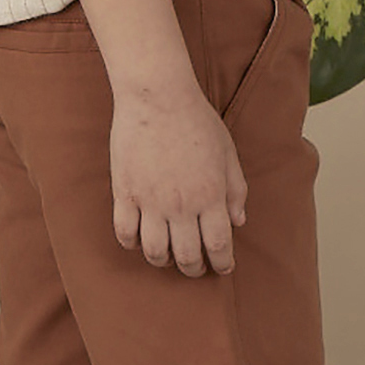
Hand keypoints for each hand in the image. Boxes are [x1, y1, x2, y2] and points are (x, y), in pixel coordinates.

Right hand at [110, 81, 248, 276]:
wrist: (158, 96)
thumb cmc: (197, 119)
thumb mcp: (227, 150)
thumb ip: (236, 188)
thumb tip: (239, 220)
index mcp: (210, 194)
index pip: (218, 244)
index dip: (222, 262)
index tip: (223, 268)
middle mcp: (181, 204)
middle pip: (187, 256)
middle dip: (194, 268)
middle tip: (195, 267)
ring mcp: (150, 201)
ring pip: (155, 252)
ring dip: (164, 260)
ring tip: (168, 255)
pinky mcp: (125, 193)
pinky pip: (125, 234)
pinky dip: (132, 244)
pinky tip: (139, 239)